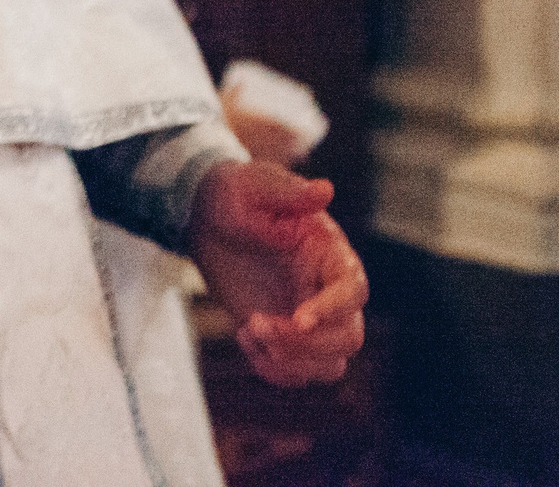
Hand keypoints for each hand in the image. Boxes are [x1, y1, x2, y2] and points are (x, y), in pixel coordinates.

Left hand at [187, 160, 367, 385]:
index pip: (352, 290)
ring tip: (249, 332)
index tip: (297, 319)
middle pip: (348, 337)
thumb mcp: (255, 185)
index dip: (332, 310)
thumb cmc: (235, 195)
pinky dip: (273, 370)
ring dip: (292, 362)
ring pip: (330, 364)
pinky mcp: (285, 336)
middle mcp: (328, 290)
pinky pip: (298, 372)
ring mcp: (308, 317)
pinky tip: (243, 337)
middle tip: (256, 324)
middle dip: (306, 344)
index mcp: (331, 253)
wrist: (206, 217)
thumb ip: (288, 192)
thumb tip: (324, 189)